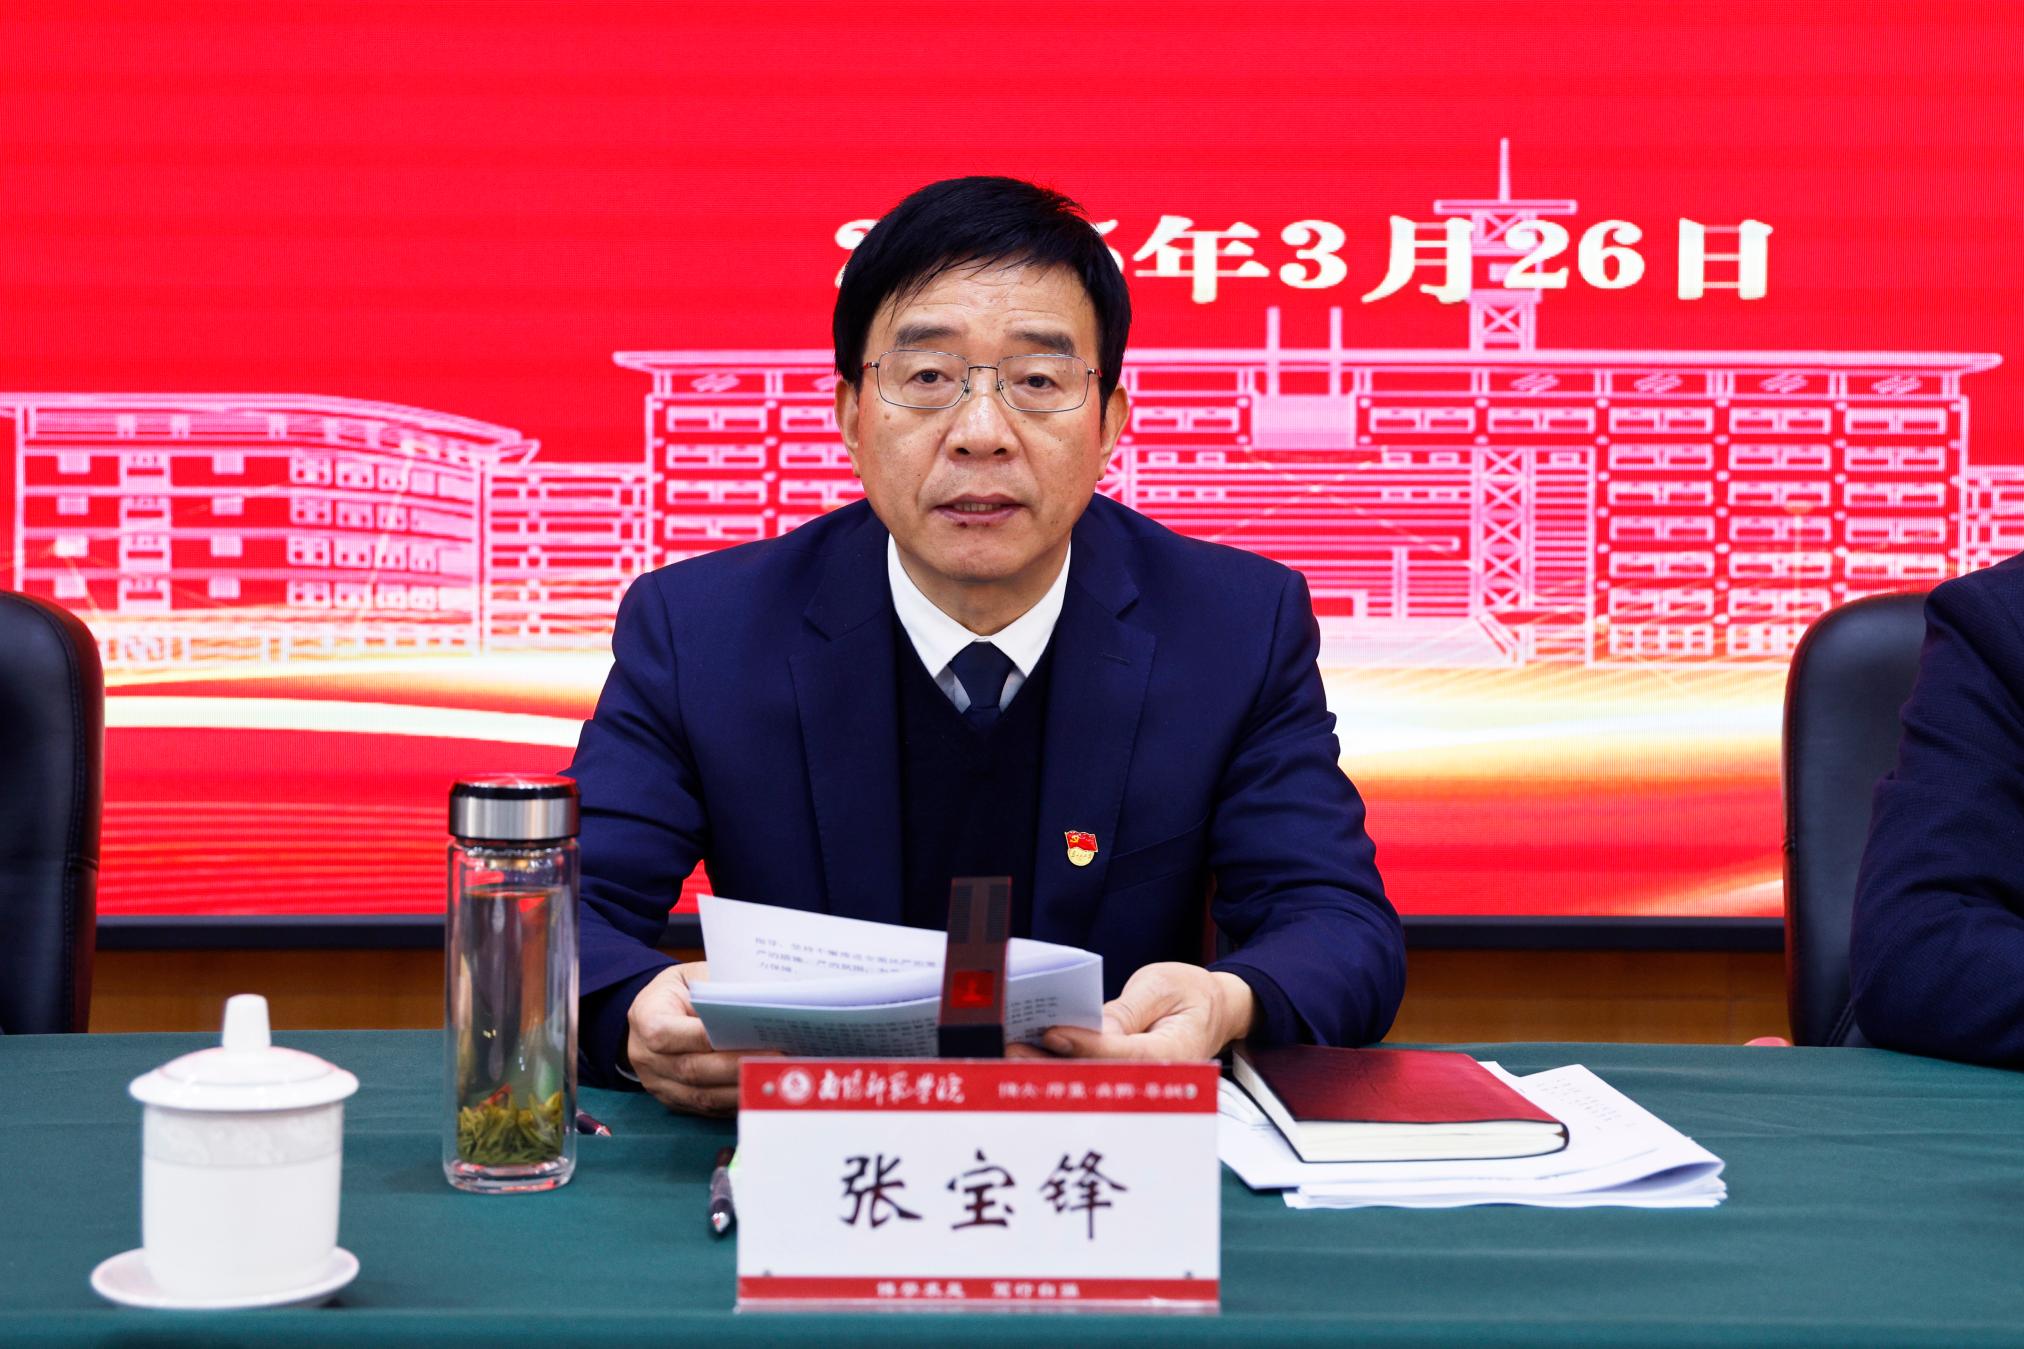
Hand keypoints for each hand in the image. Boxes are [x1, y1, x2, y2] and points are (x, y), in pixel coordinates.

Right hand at [625, 962, 773, 1115]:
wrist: (652, 1013)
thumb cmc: (679, 991)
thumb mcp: (691, 976)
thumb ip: (717, 986)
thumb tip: (758, 996)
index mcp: (646, 1017)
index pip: (670, 1033)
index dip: (707, 1038)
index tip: (749, 1035)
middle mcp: (647, 1057)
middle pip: (692, 1070)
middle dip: (737, 1067)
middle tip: (778, 1059)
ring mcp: (658, 1084)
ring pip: (701, 1096)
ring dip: (740, 1089)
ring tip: (776, 1077)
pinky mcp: (673, 1101)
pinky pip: (707, 1108)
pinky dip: (735, 1101)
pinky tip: (761, 1090)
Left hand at [1011, 962, 1256, 1060]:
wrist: (1214, 1012)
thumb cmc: (1190, 995)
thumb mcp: (1163, 986)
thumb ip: (1127, 1009)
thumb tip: (1088, 1028)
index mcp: (1174, 1052)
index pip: (1124, 1053)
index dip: (1086, 1045)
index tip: (1053, 1033)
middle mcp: (1154, 1076)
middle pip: (1098, 1075)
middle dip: (1052, 1064)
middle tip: (1011, 1048)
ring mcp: (1137, 1081)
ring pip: (1088, 1079)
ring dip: (1046, 1067)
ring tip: (1008, 1050)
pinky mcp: (1120, 1076)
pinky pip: (1088, 1073)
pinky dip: (1056, 1063)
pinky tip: (1026, 1050)